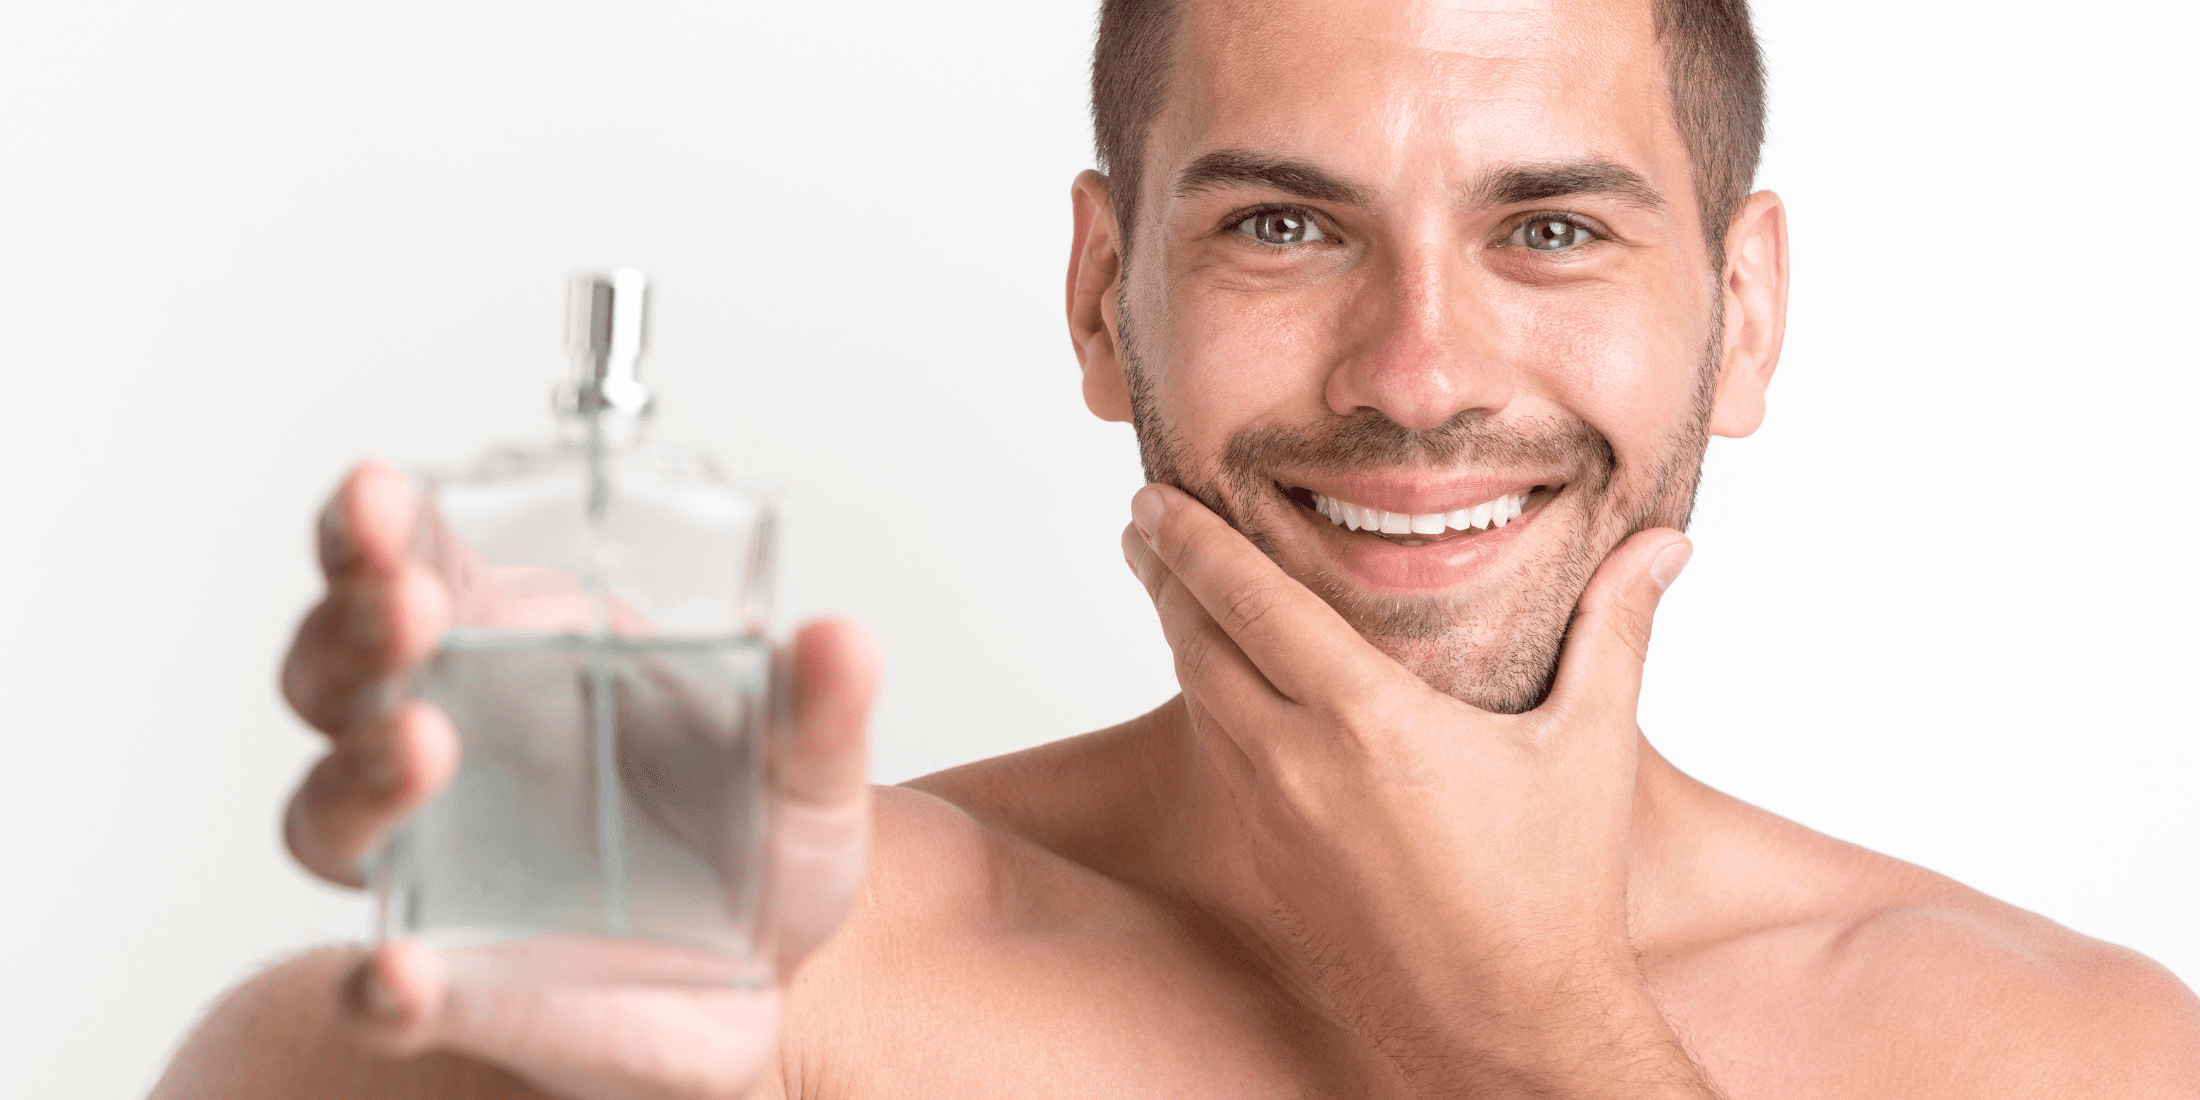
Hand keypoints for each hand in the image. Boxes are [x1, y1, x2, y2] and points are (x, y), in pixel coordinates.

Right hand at [280, 462, 877, 1098]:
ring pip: (328, 812)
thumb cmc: (749, 849)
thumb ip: (819, 710)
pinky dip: (376, 987)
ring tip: (424, 746)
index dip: (370, 527)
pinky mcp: (446, 987)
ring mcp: (433, 866)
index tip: (378, 492)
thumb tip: (843, 640)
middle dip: (358, 627)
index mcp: (514, 655)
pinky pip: (379, 993)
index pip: (409, 565)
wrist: (759, 987)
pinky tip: (398, 975)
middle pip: (335, 671)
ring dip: (361, 773)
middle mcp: (442, 745)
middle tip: (411, 609)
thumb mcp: (806, 770)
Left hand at [1121, 483, 1708, 1096]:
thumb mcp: (1587, 747)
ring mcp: (1273, 822)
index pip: (1251, 601)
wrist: (1510, 1030)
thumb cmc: (1555, 893)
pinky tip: (1218, 690)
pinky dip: (1207, 710)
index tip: (1158, 497)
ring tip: (1169, 588)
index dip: (1195, 541)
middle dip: (1166, 574)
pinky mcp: (1268, 867)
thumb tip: (1665, 543)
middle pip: (1197, 643)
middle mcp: (1299, 766)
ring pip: (1197, 704)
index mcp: (1369, 721)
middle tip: (1147, 523)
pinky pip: (1218, 764)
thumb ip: (1614, 629)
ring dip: (1177, 638)